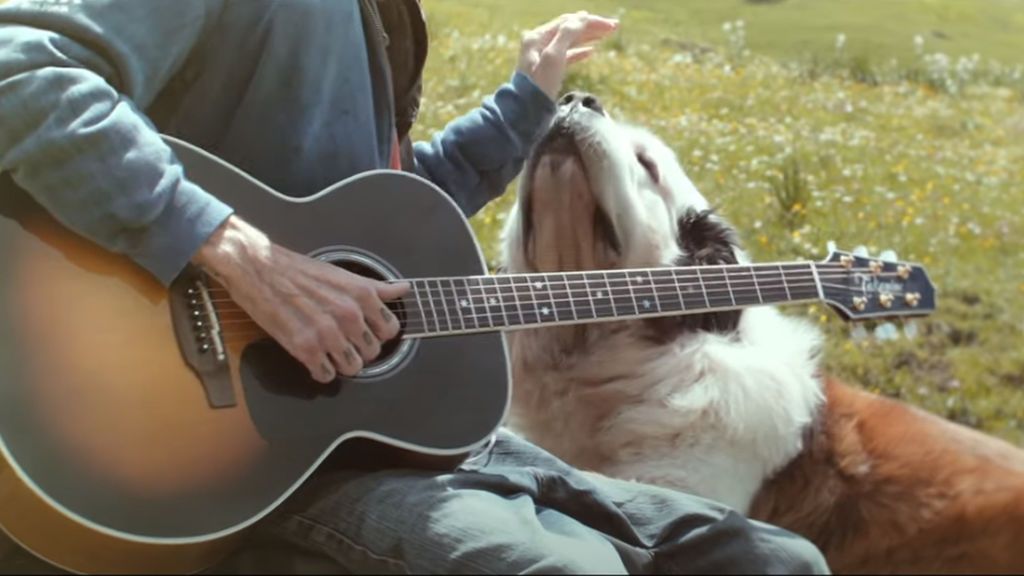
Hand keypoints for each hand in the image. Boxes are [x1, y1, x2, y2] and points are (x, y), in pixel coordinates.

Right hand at [193, 216, 408, 382]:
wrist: (258, 267)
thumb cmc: (299, 270)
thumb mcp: (344, 274)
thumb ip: (376, 287)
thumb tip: (404, 289)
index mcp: (361, 296)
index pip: (390, 331)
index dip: (378, 333)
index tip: (366, 332)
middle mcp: (348, 315)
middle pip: (372, 353)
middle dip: (359, 349)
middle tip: (343, 341)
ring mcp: (327, 333)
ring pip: (352, 368)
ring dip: (341, 363)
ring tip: (328, 350)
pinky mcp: (304, 348)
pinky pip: (325, 375)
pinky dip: (320, 370)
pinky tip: (313, 357)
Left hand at [516, 11, 618, 100]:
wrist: (524, 112)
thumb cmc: (538, 86)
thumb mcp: (553, 57)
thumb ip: (567, 35)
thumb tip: (582, 17)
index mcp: (538, 37)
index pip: (569, 21)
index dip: (591, 21)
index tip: (611, 25)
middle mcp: (539, 43)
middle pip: (570, 29)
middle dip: (592, 27)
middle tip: (614, 27)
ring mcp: (541, 56)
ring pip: (569, 41)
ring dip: (588, 37)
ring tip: (607, 36)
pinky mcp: (546, 70)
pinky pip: (565, 55)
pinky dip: (579, 51)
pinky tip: (591, 52)